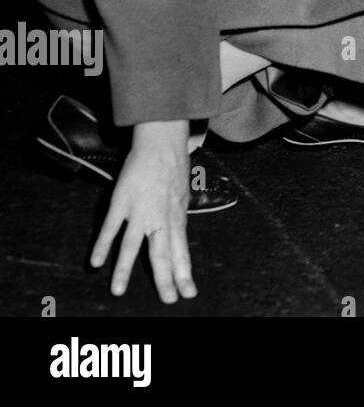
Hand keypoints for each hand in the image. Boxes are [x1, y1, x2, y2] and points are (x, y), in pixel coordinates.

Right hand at [89, 120, 195, 302]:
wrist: (163, 142)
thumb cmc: (174, 169)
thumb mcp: (182, 197)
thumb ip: (176, 219)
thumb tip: (177, 238)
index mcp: (176, 218)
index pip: (181, 251)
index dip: (184, 273)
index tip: (189, 293)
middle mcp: (161, 218)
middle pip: (163, 254)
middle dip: (166, 279)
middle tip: (169, 300)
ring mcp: (141, 210)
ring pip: (132, 245)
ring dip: (124, 269)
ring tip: (117, 291)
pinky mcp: (122, 201)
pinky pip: (111, 226)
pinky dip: (103, 244)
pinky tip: (96, 261)